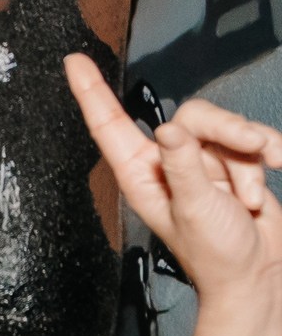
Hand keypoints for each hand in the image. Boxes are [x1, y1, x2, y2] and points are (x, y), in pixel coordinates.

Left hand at [69, 52, 281, 304]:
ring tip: (249, 196)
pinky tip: (271, 179)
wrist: (257, 274)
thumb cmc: (216, 254)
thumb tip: (169, 128)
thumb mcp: (195, 208)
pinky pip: (252, 139)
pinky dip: (266, 156)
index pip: (111, 125)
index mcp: (142, 175)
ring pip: (227, 127)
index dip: (92, 92)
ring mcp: (202, 162)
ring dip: (249, 157)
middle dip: (228, 131)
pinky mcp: (234, 163)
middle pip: (194, 116)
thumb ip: (184, 166)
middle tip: (252, 149)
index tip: (74, 62)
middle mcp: (168, 164)